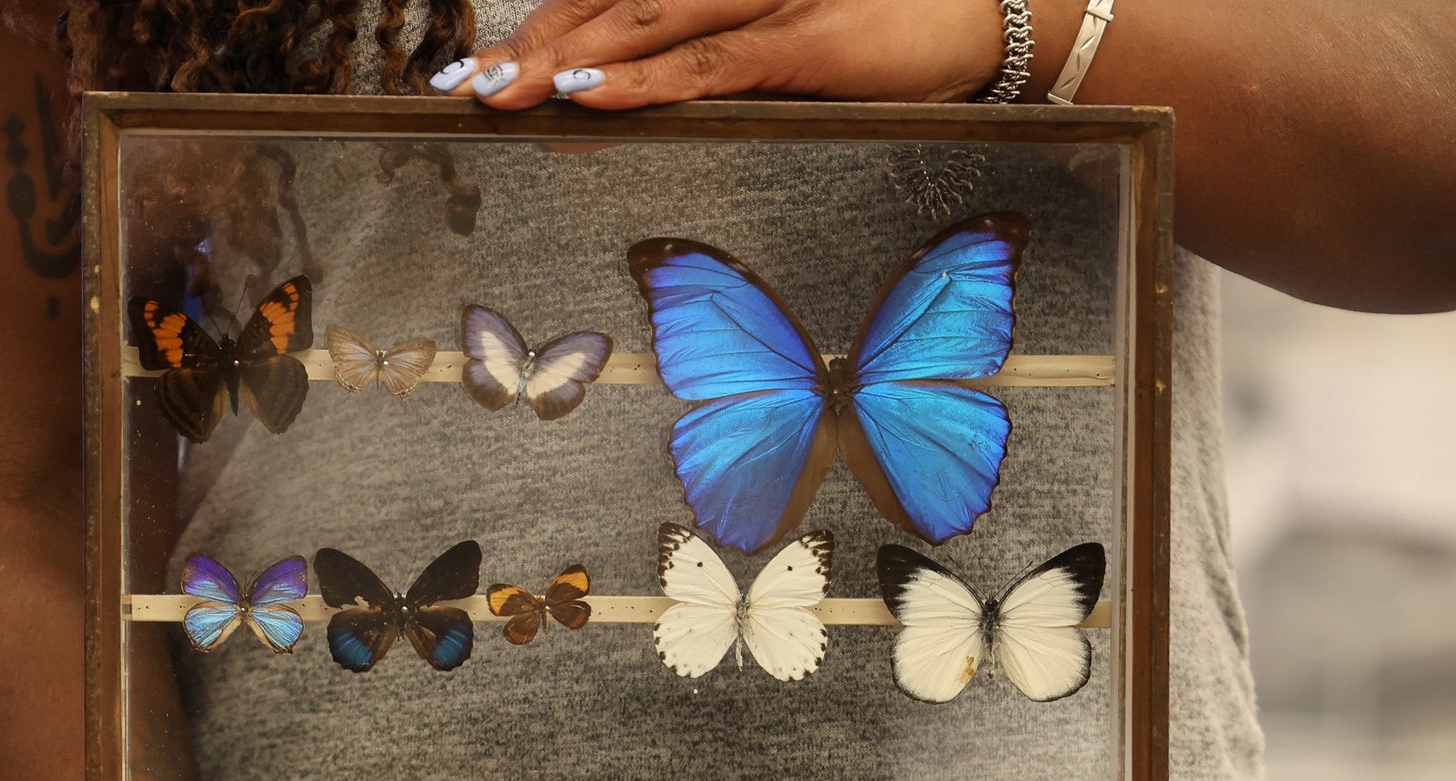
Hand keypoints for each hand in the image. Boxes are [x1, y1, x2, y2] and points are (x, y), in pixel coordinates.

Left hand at [430, 0, 1005, 109]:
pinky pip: (712, 61)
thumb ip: (710, 54)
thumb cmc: (880, 25)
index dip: (544, 23)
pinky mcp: (805, 39)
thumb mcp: (782, 38)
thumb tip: (633, 93)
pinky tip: (593, 94)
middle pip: (611, 0)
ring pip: (646, 24)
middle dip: (533, 46)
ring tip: (504, 92)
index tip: (485, 63)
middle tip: (468, 85)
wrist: (987, 12)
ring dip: (569, 60)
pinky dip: (648, 79)